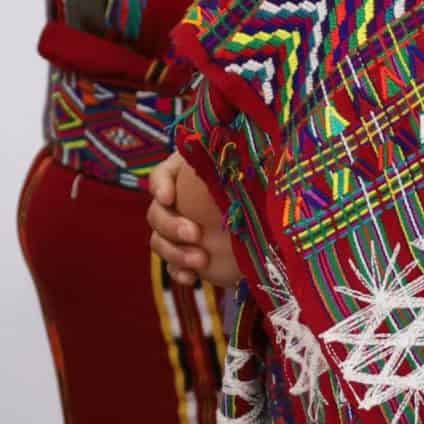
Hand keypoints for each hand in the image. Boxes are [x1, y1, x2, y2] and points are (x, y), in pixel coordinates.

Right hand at [147, 151, 240, 290]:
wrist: (268, 223)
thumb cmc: (254, 183)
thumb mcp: (239, 166)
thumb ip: (225, 158)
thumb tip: (230, 144)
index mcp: (183, 176)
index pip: (160, 176)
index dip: (160, 186)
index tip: (170, 197)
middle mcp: (175, 204)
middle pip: (155, 214)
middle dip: (170, 225)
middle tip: (194, 233)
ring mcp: (180, 233)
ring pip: (159, 242)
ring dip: (175, 252)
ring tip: (200, 260)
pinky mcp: (189, 257)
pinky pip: (173, 267)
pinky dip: (179, 273)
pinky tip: (192, 278)